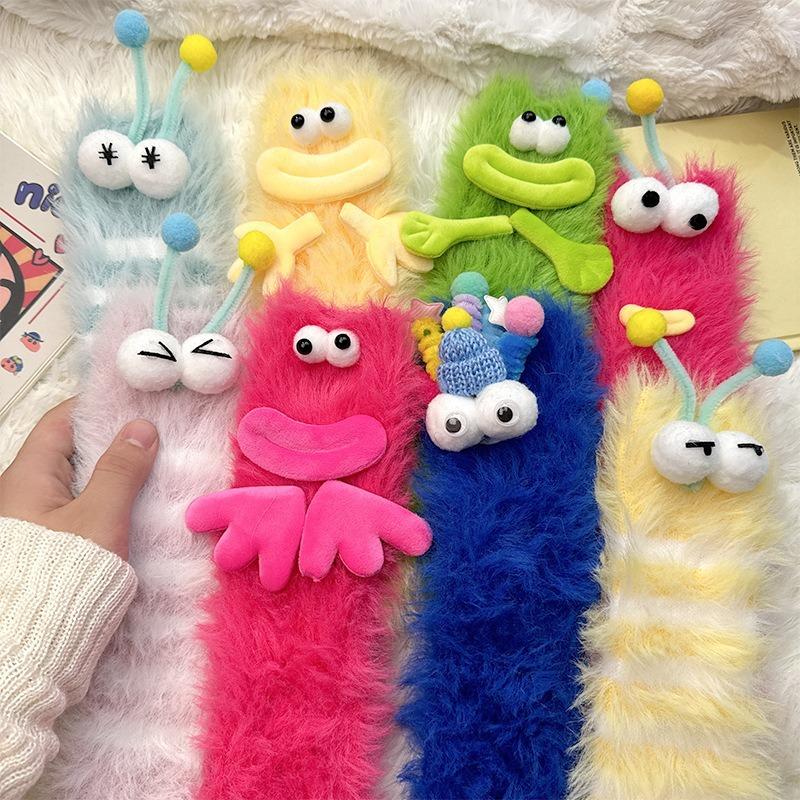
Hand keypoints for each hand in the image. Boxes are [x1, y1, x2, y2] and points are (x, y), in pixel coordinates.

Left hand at [0, 398, 157, 559]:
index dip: (96, 407)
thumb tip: (140, 428)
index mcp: (26, 477)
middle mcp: (23, 494)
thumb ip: (121, 469)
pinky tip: (136, 503)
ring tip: (154, 464)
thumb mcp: (100, 515)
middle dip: (110, 440)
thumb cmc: (64, 575)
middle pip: (68, 451)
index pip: (60, 423)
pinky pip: (78, 508)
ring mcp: (33, 522)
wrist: (35, 646)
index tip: (134, 401)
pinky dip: (106, 498)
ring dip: (111, 471)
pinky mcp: (47, 547)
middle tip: (154, 433)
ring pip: (76, 482)